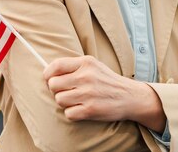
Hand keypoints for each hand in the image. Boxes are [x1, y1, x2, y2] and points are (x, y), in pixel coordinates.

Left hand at [43, 55, 165, 131]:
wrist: (130, 96)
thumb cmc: (107, 81)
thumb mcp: (93, 65)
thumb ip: (73, 66)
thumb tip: (48, 72)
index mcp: (86, 63)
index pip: (56, 65)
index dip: (47, 73)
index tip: (48, 79)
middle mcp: (86, 76)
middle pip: (53, 84)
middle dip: (56, 90)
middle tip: (65, 91)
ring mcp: (88, 93)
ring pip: (59, 100)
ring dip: (65, 102)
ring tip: (76, 100)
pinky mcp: (91, 110)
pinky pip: (68, 113)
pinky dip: (72, 113)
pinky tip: (81, 109)